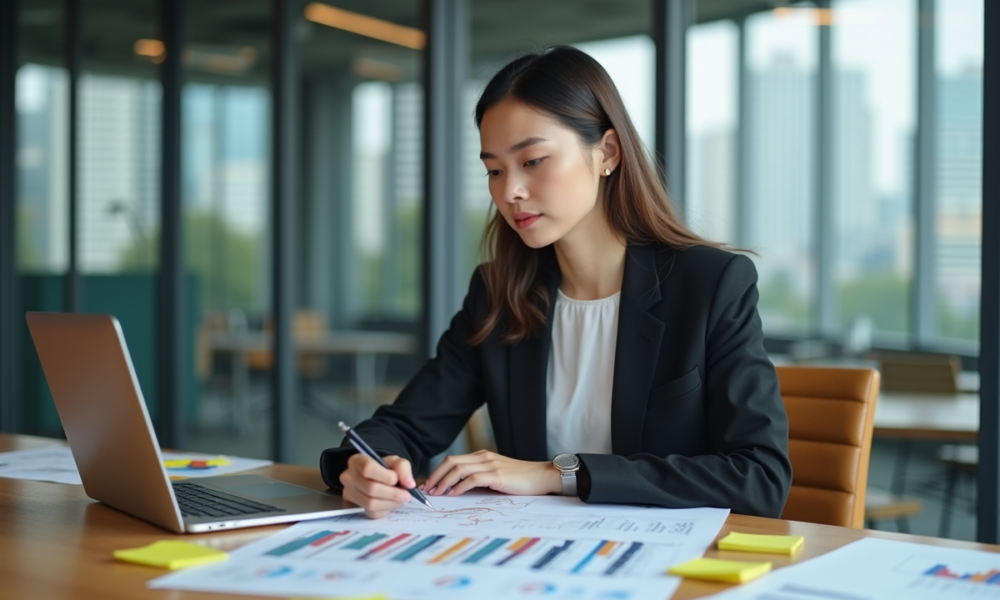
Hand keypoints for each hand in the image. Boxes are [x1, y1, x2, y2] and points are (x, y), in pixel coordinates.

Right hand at [340, 454, 413, 518]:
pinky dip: (385, 510)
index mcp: (356, 460)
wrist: (378, 478)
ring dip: (390, 503)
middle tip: (406, 495)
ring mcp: (349, 493)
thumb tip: (409, 484)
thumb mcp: (396, 462)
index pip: (367, 468)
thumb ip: (403, 468)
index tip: (396, 479)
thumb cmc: (385, 468)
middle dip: (393, 493)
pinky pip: (371, 513)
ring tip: (401, 499)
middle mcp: (348, 476)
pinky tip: (390, 503)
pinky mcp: (354, 507)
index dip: (385, 476)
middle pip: (370, 488)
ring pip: (370, 503)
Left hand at [421, 450, 561, 496]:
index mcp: (482, 455)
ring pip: (458, 469)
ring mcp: (490, 464)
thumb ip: (479, 478)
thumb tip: (457, 490)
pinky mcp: (497, 475)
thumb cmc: (520, 479)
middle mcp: (483, 457)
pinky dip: (459, 487)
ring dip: (443, 482)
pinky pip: (472, 478)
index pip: (453, 460)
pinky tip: (453, 495)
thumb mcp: (496, 475)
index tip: (429, 484)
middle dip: (435, 476)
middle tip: (427, 490)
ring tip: (436, 493)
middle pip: (451, 461)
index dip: (438, 471)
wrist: (542, 476)